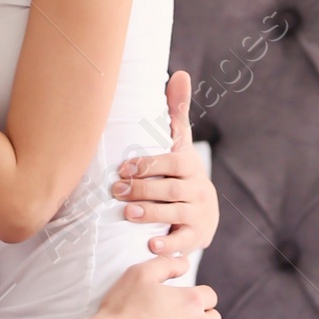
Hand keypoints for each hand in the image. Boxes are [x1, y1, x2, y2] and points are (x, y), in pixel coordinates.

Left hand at [112, 70, 218, 258]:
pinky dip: (169, 246)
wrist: (202, 214)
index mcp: (189, 166)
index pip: (172, 162)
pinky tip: (150, 247)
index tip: (123, 167)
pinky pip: (184, 242)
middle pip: (170, 189)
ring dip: (151, 214)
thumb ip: (176, 111)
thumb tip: (178, 72)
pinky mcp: (196, 238)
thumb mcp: (179, 144)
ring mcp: (198, 214)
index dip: (149, 164)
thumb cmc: (181, 173)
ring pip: (175, 214)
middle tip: (116, 191)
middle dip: (142, 190)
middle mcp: (197, 189)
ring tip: (126, 214)